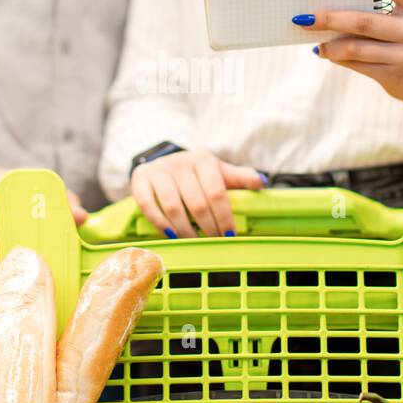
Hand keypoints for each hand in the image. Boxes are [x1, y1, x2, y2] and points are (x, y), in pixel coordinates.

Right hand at [130, 149, 265, 238]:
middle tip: (214, 243)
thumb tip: (262, 182)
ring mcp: (159, 171)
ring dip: (185, 229)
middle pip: (196, 201)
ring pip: (173, 205)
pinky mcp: (140, 179)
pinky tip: (170, 235)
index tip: (230, 234)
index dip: (224, 216)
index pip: (217, 192)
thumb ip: (239, 177)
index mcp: (204, 160)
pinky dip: (159, 222)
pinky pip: (147, 204)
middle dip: (207, 227)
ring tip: (193, 243)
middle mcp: (181, 163)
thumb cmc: (195, 172)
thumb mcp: (217, 170)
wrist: (161, 159)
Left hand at [297, 0, 402, 115]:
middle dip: (330, 19)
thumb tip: (332, 1)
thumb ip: (381, 9)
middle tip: (304, 18)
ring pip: (356, 48)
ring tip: (317, 43)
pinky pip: (358, 65)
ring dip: (331, 45)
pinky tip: (327, 53)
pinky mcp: (393, 75)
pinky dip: (338, 58)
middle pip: (364, 21)